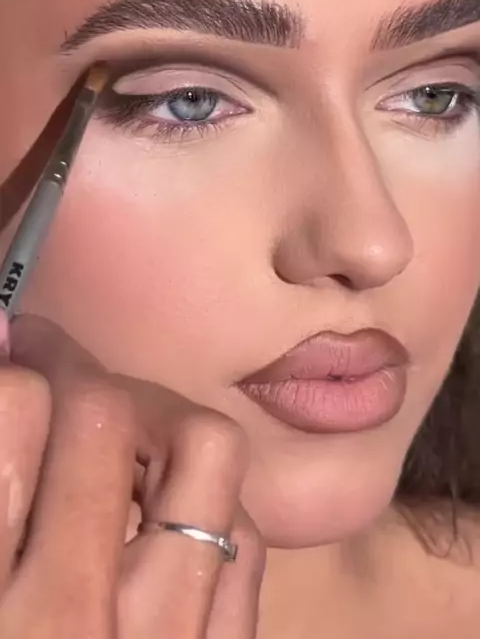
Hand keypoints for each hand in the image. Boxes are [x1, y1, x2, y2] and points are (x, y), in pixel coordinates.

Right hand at [0, 313, 265, 637]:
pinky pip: (249, 541)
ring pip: (207, 454)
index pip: (18, 410)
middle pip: (107, 416)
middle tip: (48, 368)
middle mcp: (79, 617)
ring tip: (114, 427)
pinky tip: (165, 511)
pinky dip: (213, 503)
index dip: (14, 360)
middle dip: (74, 369)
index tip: (11, 349)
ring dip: (158, 418)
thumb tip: (1, 341)